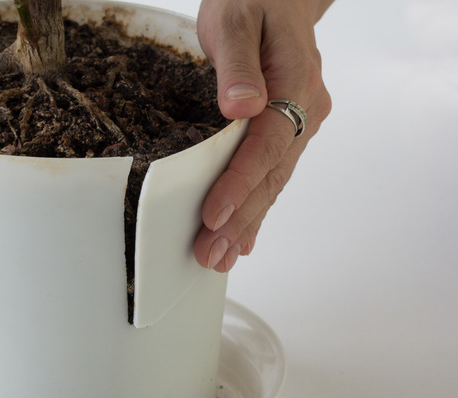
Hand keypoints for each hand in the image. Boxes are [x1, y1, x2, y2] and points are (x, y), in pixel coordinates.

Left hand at [194, 0, 332, 271]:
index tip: (213, 215)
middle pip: (271, 174)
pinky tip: (244, 236)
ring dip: (247, 221)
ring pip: (273, 180)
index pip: (266, 145)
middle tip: (209, 254)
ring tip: (220, 256)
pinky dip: (257, 206)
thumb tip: (241, 106)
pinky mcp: (286, 129)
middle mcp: (304, 109)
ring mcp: (299, 122)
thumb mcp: (237, 20)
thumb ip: (238, 64)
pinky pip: (273, 173)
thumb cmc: (253, 2)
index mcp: (296, 84)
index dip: (239, 184)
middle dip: (239, 218)